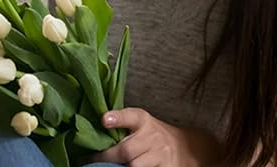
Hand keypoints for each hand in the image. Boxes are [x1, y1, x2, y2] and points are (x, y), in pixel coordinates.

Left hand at [93, 108, 222, 166]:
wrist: (187, 148)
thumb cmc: (154, 134)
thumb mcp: (141, 123)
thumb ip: (122, 123)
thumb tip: (96, 126)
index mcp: (143, 121)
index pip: (131, 116)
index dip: (117, 118)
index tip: (104, 120)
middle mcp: (153, 137)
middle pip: (127, 150)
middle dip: (107, 157)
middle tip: (90, 160)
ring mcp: (161, 156)